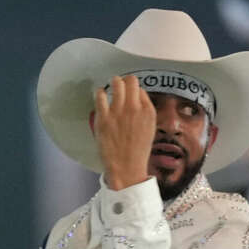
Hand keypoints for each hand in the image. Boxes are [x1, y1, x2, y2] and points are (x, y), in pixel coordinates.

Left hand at [93, 75, 155, 190]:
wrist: (126, 167)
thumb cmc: (137, 150)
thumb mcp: (149, 128)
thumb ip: (144, 111)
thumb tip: (136, 96)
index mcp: (148, 111)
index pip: (140, 89)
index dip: (133, 90)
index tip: (128, 93)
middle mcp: (134, 108)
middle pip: (130, 81)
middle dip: (124, 81)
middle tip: (119, 85)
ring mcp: (118, 112)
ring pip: (116, 83)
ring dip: (112, 83)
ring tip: (109, 87)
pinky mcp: (104, 118)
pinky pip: (100, 95)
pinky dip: (99, 92)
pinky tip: (99, 94)